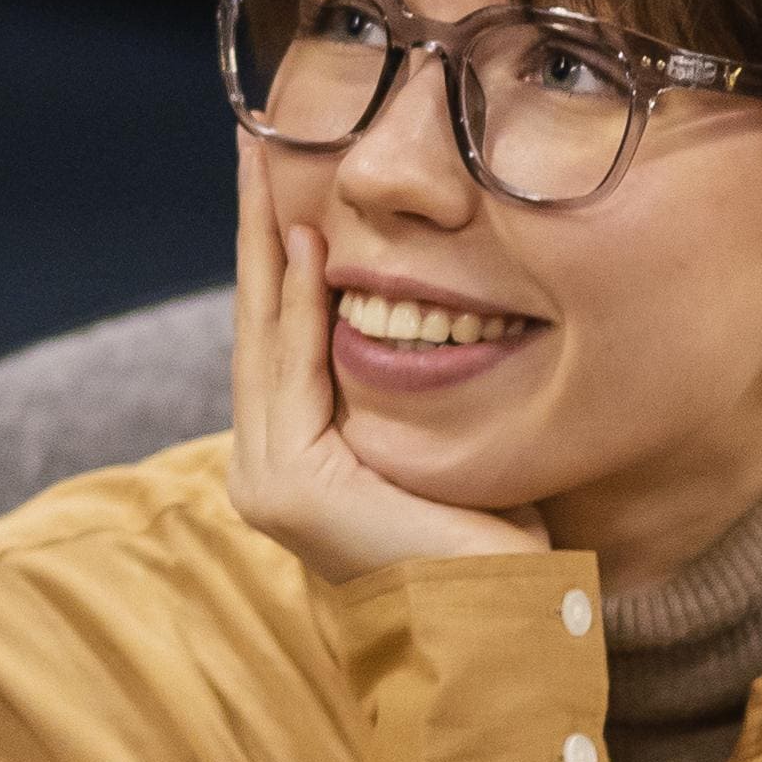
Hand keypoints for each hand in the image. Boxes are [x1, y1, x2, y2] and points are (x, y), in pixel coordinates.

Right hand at [225, 145, 543, 589]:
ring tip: (267, 163)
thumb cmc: (492, 542)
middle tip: (259, 138)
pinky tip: (305, 241)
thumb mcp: (438, 438)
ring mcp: (269, 479)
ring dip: (267, 242)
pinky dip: (299, 302)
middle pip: (260, 319)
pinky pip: (294, 370)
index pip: (282, 331)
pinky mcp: (291, 484)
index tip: (281, 172)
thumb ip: (405, 381)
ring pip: (267, 334)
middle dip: (258, 224)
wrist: (503, 623)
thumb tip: (424, 300)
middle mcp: (265, 468)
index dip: (277, 248)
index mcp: (294, 457)